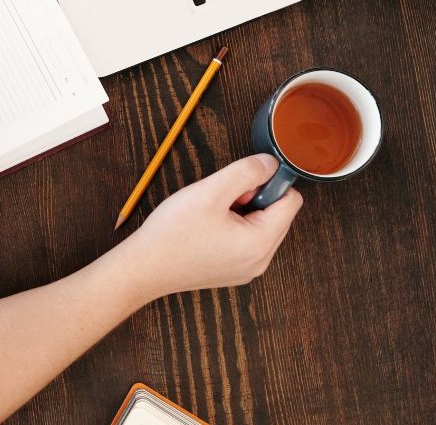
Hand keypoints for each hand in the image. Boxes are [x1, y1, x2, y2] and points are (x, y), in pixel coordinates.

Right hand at [112, 154, 303, 301]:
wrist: (143, 268)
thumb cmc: (173, 233)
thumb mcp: (210, 191)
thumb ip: (246, 172)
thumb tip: (271, 163)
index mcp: (260, 243)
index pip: (292, 201)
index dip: (268, 184)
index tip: (238, 186)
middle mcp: (260, 262)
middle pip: (278, 215)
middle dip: (254, 200)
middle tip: (220, 202)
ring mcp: (247, 270)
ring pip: (262, 227)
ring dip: (243, 213)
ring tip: (212, 216)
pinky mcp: (233, 272)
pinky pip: (248, 242)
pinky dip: (235, 229)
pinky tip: (208, 229)